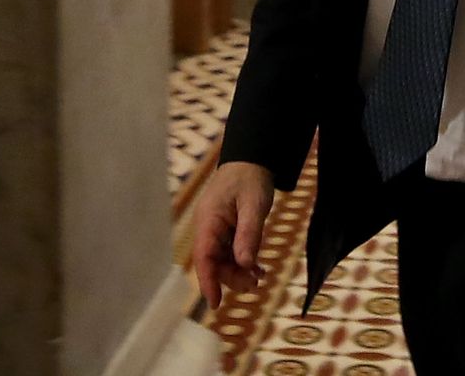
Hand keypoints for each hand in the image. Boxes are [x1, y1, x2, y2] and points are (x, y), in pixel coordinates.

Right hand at [191, 161, 276, 309]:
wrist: (250, 161)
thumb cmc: (250, 179)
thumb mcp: (254, 206)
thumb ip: (249, 235)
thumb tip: (245, 264)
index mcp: (209, 220)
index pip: (203, 256)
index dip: (208, 281)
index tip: (214, 303)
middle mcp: (207, 228)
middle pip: (214, 263)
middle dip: (232, 277)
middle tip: (256, 284)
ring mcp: (215, 230)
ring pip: (222, 261)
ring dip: (239, 272)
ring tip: (261, 277)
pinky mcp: (224, 231)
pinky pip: (229, 253)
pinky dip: (243, 263)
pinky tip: (259, 269)